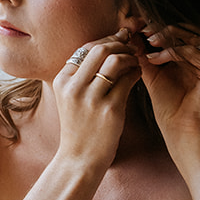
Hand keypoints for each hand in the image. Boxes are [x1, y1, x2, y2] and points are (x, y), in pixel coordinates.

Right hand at [52, 28, 142, 169]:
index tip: (119, 40)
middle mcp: (74, 88)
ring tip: (134, 62)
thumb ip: (82, 75)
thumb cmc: (79, 127)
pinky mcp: (110, 110)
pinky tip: (137, 75)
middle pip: (100, 49)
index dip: (106, 40)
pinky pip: (127, 80)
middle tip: (130, 48)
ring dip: (129, 57)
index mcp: (62, 81)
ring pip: (115, 61)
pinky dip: (136, 72)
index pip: (85, 48)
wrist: (79, 159)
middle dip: (119, 44)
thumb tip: (106, 46)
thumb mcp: (70, 98)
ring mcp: (91, 99)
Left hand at [133, 19, 199, 160]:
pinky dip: (175, 51)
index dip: (156, 27)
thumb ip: (143, 55)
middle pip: (184, 29)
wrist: (181, 131)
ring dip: (168, 36)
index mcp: (187, 55)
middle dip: (161, 27)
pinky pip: (196, 52)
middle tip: (142, 30)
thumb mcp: (151, 75)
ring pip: (192, 36)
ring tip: (149, 42)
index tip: (136, 27)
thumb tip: (129, 34)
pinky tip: (156, 59)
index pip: (174, 31)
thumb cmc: (168, 108)